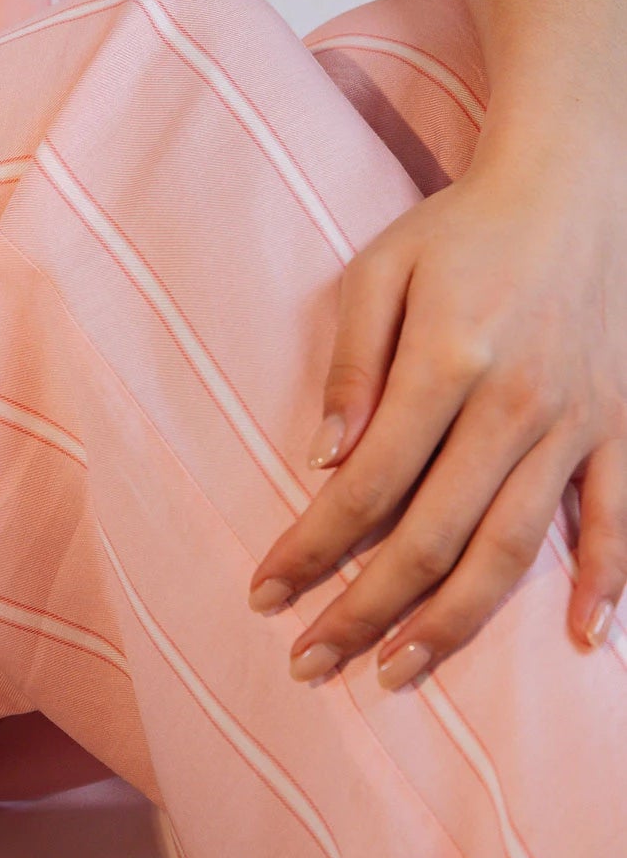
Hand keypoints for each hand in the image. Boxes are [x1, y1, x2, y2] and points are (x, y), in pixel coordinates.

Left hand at [246, 132, 626, 689]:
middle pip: (432, 539)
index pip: (365, 485)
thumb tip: (322, 457)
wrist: (579, 185)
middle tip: (311, 665)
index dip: (312, 548)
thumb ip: (351, 361)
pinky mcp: (624, 427)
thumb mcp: (383, 268)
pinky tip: (578, 639)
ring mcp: (577, 424)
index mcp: (446, 363)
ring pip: (513, 551)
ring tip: (398, 673)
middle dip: (365, 612)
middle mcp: (515, 407)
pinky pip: (619, 521)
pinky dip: (605, 584)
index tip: (265, 593)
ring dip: (453, 624)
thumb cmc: (463, 227)